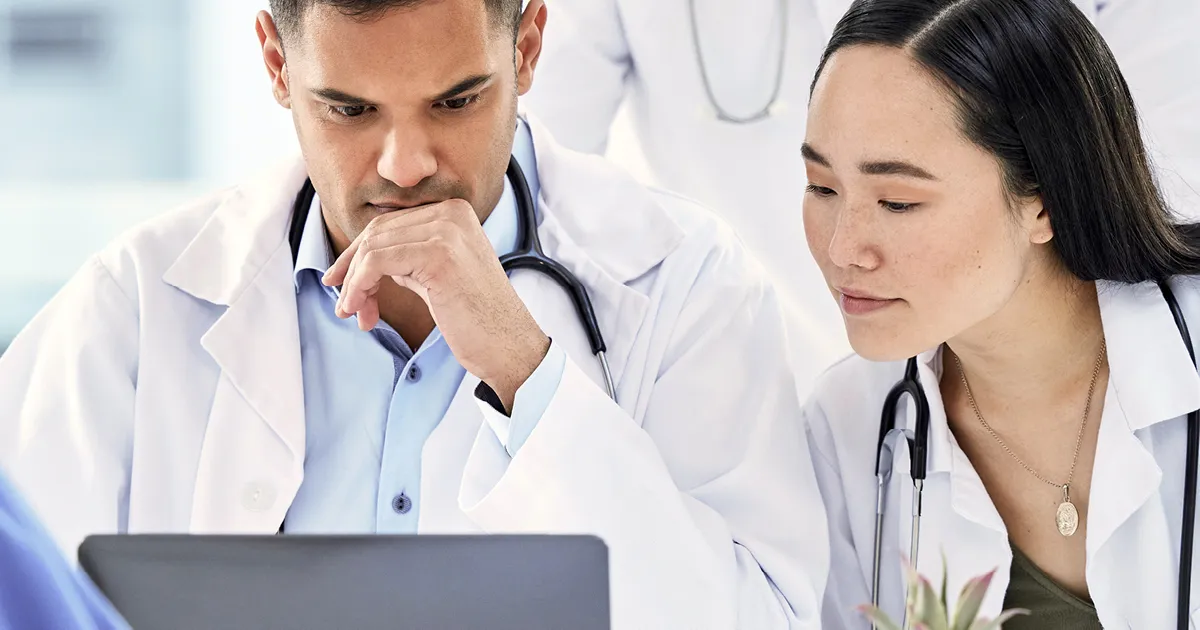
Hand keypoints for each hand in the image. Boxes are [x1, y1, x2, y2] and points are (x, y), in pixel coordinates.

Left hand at [323, 199, 549, 409]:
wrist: (508, 345)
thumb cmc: (475, 318)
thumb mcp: (437, 273)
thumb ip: (407, 256)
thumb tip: (359, 259)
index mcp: (455, 212)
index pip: (388, 223)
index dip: (357, 254)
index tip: (341, 283)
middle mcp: (451, 214)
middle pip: (376, 232)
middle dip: (351, 270)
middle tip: (346, 306)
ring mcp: (446, 232)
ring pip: (371, 247)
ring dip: (353, 284)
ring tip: (354, 313)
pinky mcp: (438, 256)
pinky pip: (376, 263)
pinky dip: (359, 286)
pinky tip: (361, 309)